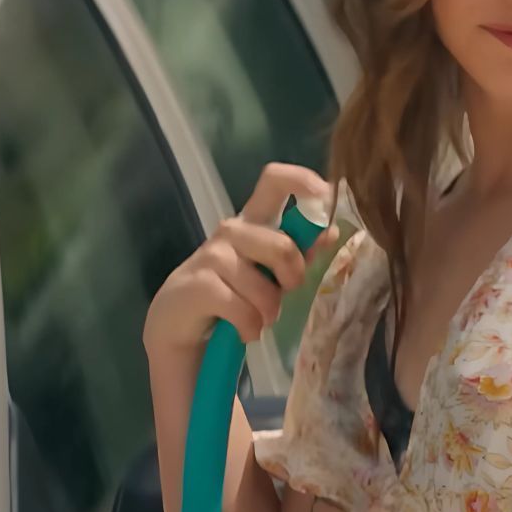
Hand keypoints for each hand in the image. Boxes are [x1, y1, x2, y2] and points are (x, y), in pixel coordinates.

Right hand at [144, 163, 338, 356]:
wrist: (179, 325)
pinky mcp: (197, 284)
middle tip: (284, 294)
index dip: (302, 181)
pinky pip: (243, 310)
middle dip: (293, 278)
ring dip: (268, 312)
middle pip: (281, 245)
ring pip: (263, 287)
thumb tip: (331, 232)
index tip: (325, 195)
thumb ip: (298, 252)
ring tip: (258, 319)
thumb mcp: (269, 273)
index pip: (273, 181)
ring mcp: (211, 256)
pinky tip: (242, 331)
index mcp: (253, 221)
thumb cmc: (231, 294)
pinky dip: (250, 328)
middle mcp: (232, 231)